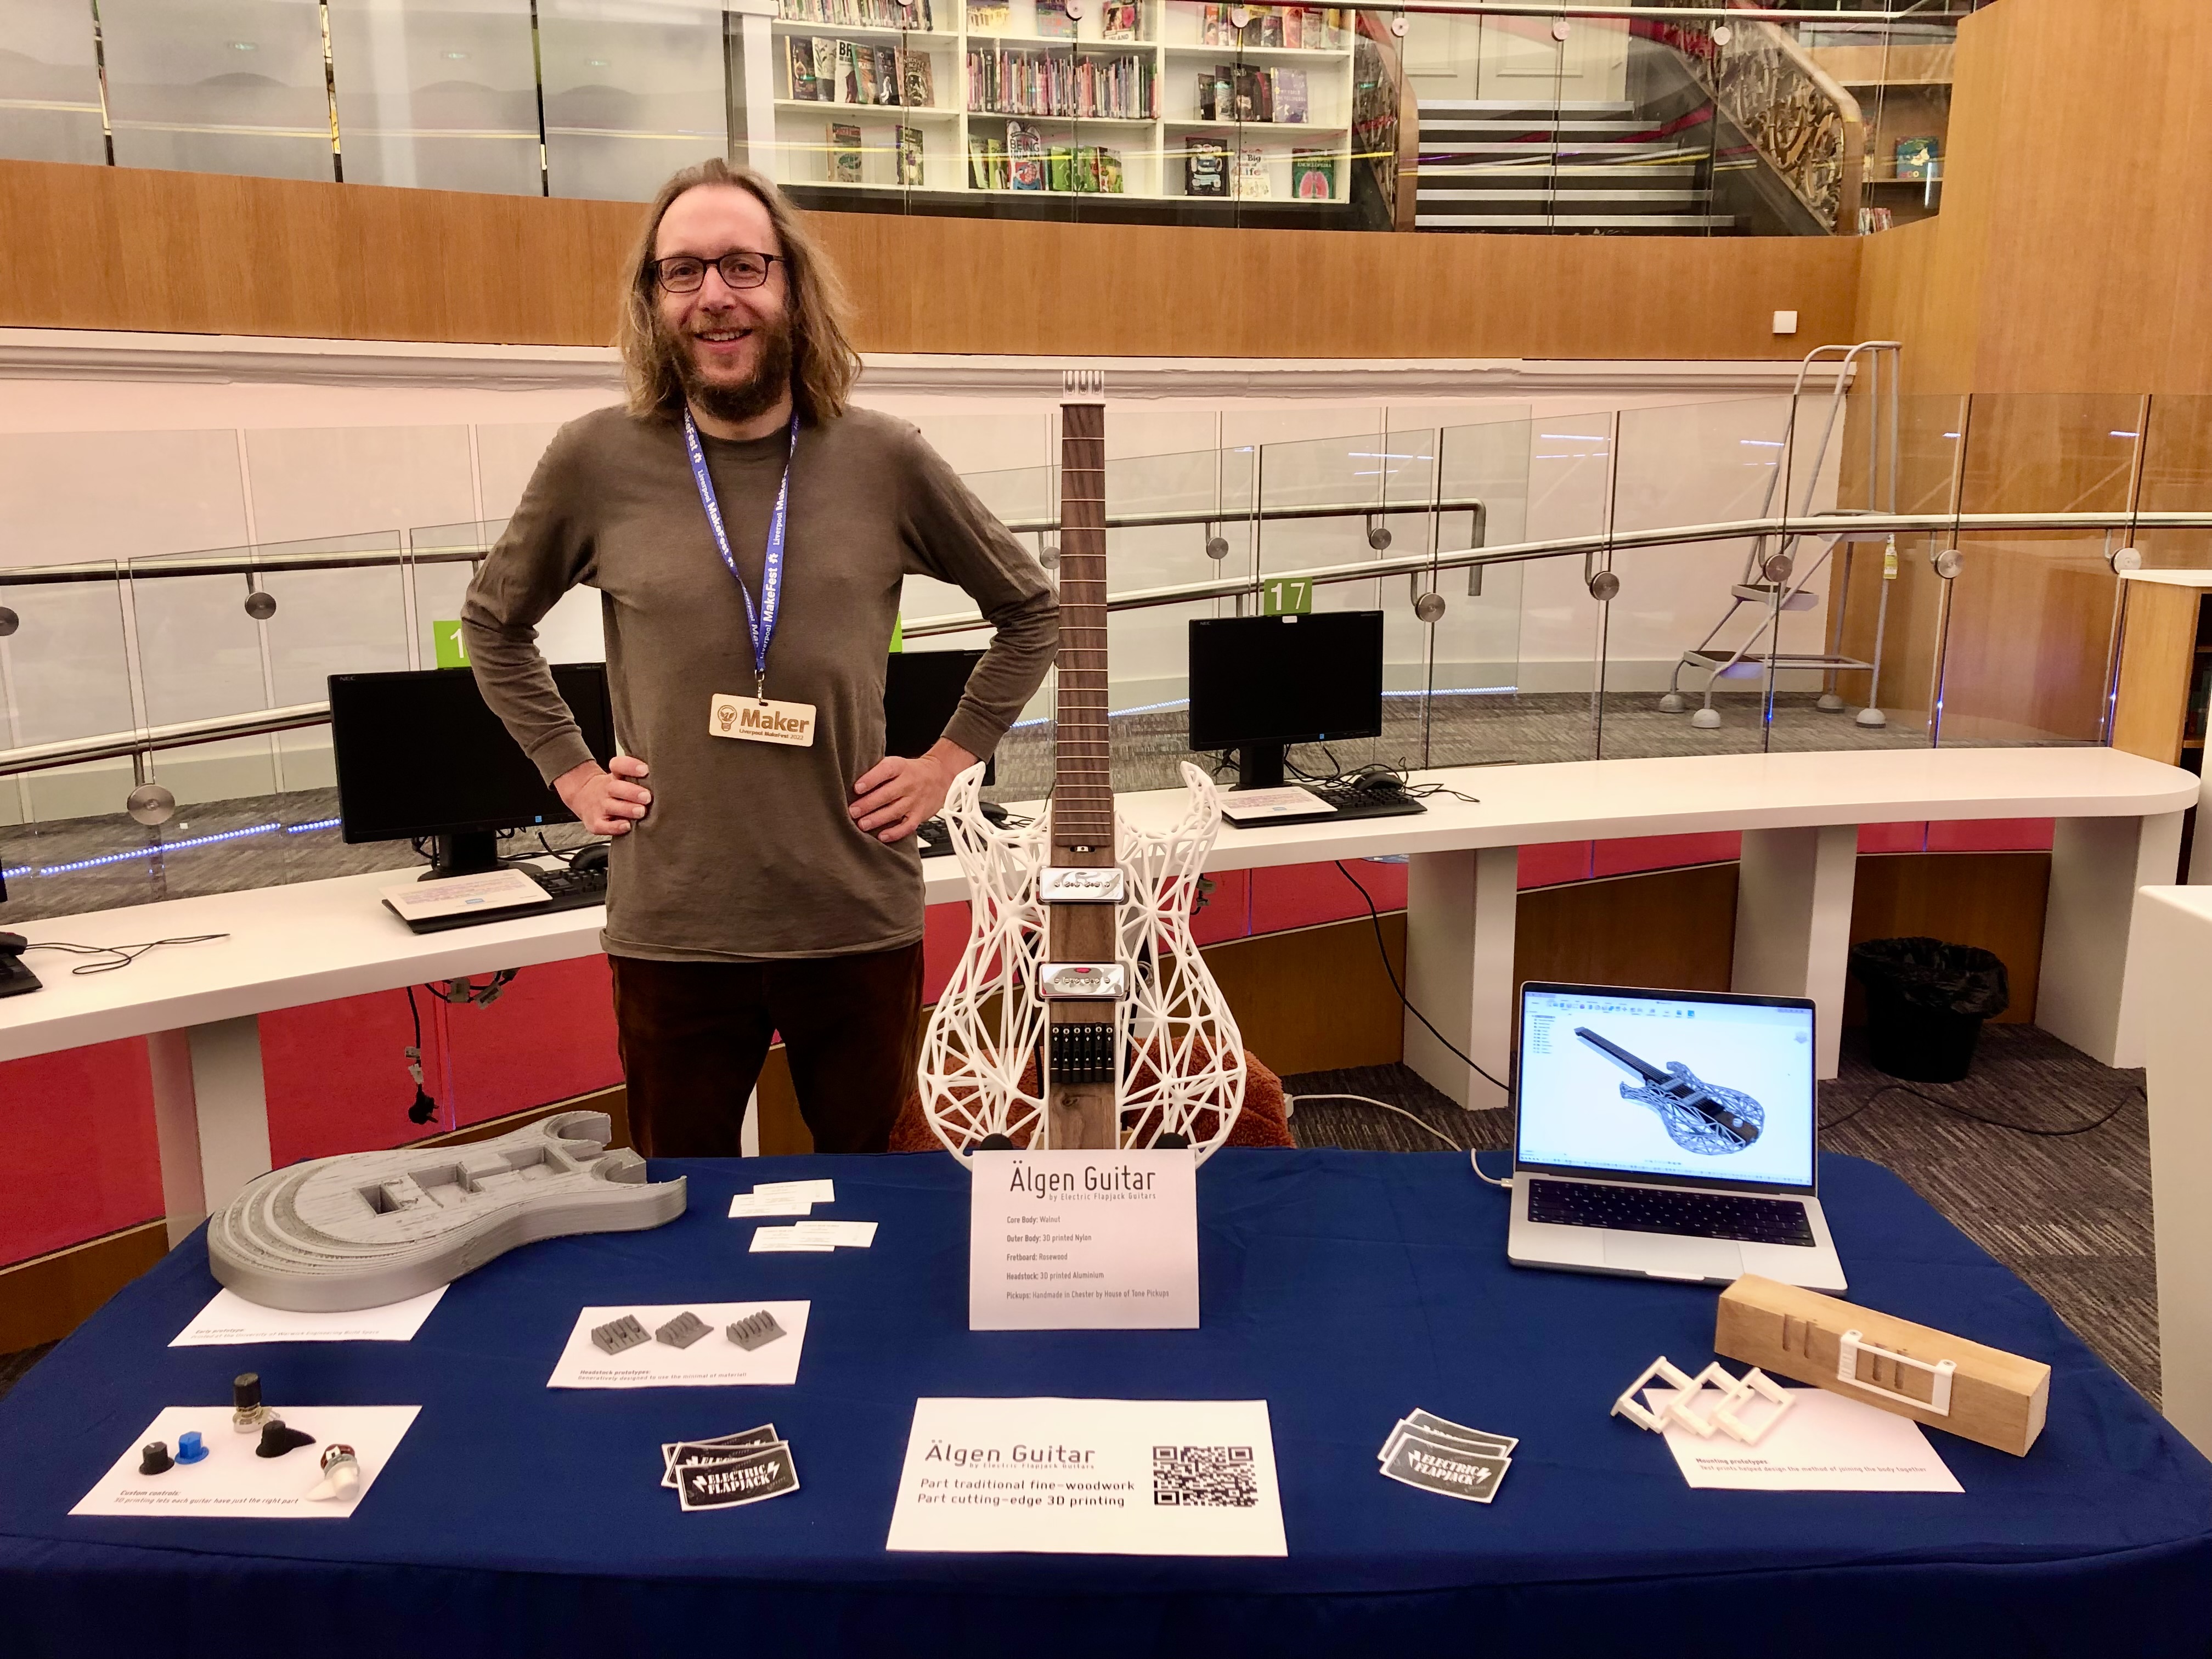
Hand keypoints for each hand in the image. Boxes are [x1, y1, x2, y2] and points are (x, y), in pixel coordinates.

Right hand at [554, 755, 651, 836]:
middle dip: (633, 792)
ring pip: (612, 806)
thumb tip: (664, 779)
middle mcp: (606, 790)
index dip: (630, 766)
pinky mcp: (597, 823)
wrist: (584, 797)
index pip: (618, 765)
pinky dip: (615, 827)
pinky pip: (604, 826)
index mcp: (614, 776)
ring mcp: (600, 806)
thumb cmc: (613, 790)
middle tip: (647, 797)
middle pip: (616, 788)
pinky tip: (627, 826)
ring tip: (641, 811)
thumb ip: (638, 778)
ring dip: (627, 809)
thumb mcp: (620, 778)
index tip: (645, 770)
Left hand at [849, 739, 977, 842]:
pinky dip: (895, 833)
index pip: (885, 771)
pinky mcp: (920, 814)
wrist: (940, 775)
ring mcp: (915, 800)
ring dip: (877, 819)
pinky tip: (882, 836)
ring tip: (862, 824)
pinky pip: (908, 826)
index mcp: (900, 767)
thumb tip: (852, 784)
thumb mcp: (897, 763)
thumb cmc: (911, 771)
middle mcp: (908, 783)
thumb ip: (879, 772)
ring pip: (895, 811)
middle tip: (853, 811)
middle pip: (887, 794)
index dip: (871, 779)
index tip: (856, 788)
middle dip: (868, 804)